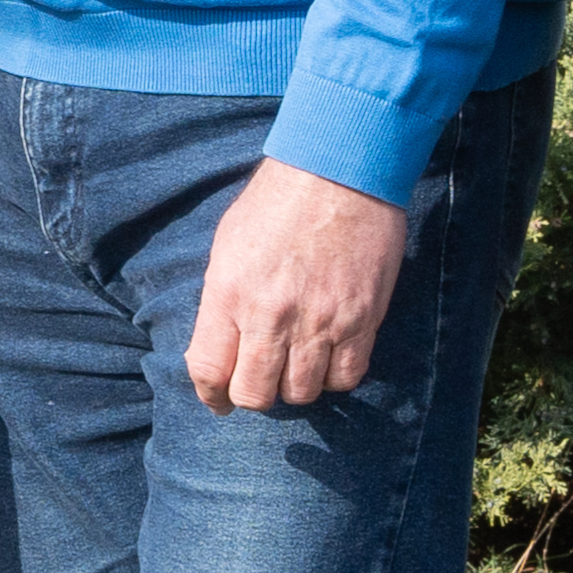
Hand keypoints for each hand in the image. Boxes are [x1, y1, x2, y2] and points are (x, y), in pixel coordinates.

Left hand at [184, 156, 407, 411]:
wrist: (338, 172)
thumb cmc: (275, 204)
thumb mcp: (227, 248)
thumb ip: (220, 303)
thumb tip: (218, 349)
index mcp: (229, 295)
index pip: (210, 372)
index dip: (212, 395)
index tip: (218, 399)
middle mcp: (272, 316)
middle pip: (256, 394)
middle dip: (253, 396)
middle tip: (259, 383)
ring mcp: (320, 321)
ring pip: (302, 392)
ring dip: (294, 387)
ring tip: (294, 367)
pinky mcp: (362, 320)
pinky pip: (347, 376)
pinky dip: (335, 377)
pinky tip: (328, 359)